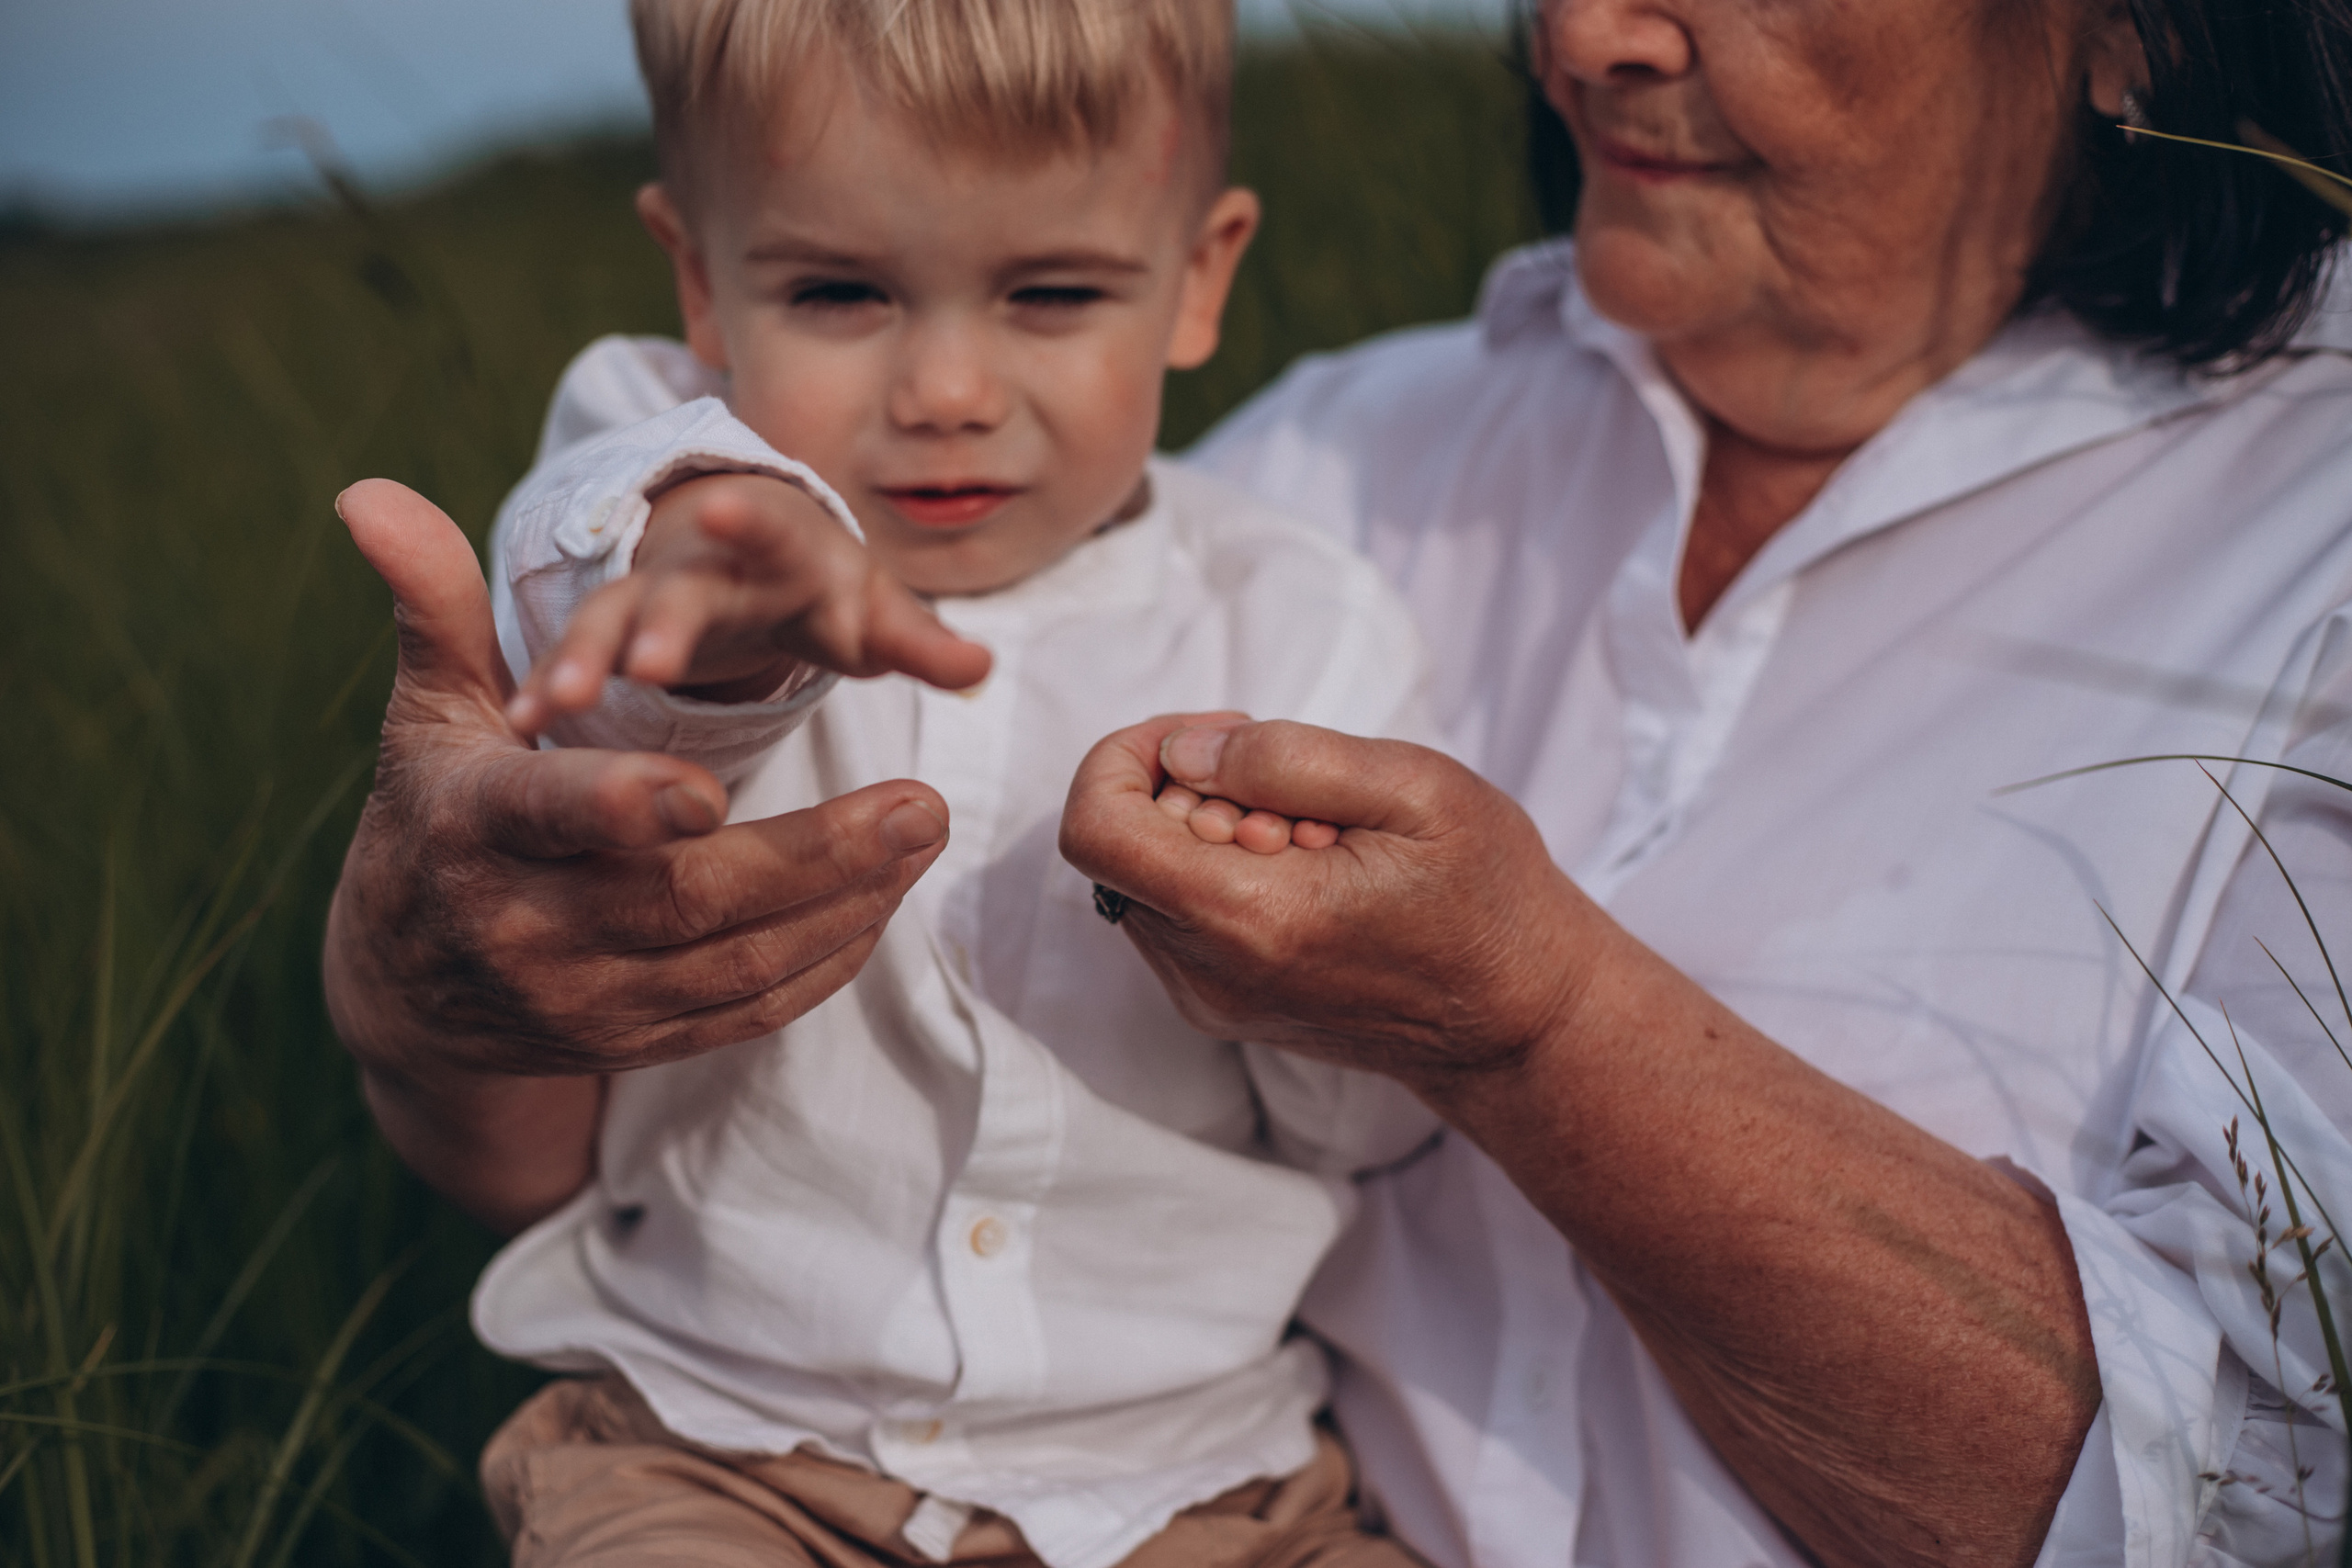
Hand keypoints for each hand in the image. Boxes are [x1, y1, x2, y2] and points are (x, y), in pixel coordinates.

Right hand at [328, 478, 954, 1230]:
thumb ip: (438, 606)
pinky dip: (826, 959)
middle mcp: (527, 928)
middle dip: (811, 855)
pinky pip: (748, 1013)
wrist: (409, 991)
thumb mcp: (432, 712)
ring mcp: (586, 999)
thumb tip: (373, 491)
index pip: (549, 817)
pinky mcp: (636, 1043)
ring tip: (922, 833)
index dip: (626, 806)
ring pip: (733, 965)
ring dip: (844, 904)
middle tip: (918, 801)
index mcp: (474, 829)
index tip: (708, 788)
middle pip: (682, 900)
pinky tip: (884, 899)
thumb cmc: (441, 814)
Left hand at [1059, 713, 1594, 1086]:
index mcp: (1250, 918)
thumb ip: (1286, 759)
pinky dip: (1217, 870)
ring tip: (1311, 832)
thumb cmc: (1487, 898)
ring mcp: (1208, 998)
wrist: (1519, 1021)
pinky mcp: (1220, 1005)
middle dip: (1185, 786)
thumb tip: (1180, 754)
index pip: (1095, 827)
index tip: (1215, 740)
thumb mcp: (1414, 790)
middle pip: (1117, 847)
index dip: (1128, 756)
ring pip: (1141, 878)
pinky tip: (1303, 868)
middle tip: (1295, 790)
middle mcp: (1208, 972)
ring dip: (1204, 829)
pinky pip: (1173, 912)